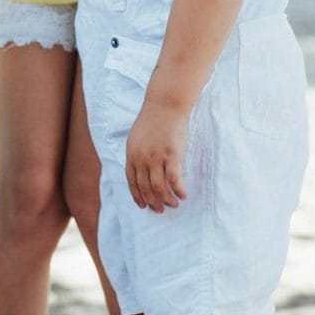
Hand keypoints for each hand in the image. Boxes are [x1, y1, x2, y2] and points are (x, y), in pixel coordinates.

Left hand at [125, 96, 191, 212]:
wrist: (165, 104)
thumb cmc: (153, 119)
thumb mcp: (136, 136)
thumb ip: (136, 152)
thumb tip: (139, 166)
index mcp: (131, 154)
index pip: (132, 181)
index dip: (137, 196)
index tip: (143, 205)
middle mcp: (141, 158)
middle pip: (145, 187)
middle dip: (152, 201)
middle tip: (160, 210)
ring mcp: (156, 157)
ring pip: (159, 187)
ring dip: (166, 199)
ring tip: (174, 204)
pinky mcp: (172, 155)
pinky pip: (174, 179)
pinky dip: (178, 190)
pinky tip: (183, 195)